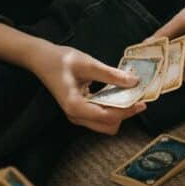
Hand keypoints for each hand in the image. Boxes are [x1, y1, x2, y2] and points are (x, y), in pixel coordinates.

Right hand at [29, 43, 145, 134]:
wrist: (41, 59)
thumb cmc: (61, 60)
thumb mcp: (87, 63)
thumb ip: (111, 75)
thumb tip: (134, 82)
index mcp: (75, 106)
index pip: (108, 117)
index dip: (128, 111)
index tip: (142, 102)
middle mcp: (76, 116)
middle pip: (109, 126)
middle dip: (124, 114)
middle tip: (136, 98)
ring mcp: (78, 115)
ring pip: (106, 124)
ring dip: (120, 112)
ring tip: (129, 95)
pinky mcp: (80, 111)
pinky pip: (101, 117)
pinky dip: (113, 109)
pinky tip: (119, 94)